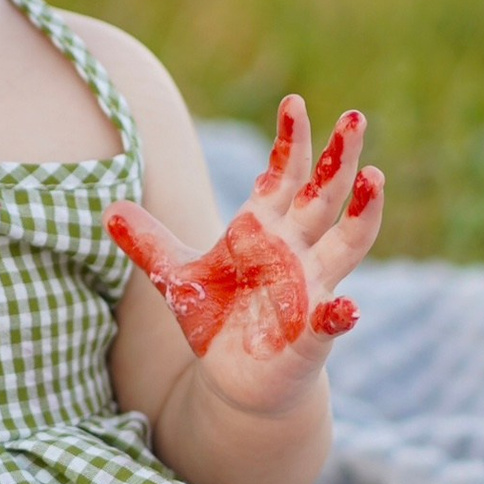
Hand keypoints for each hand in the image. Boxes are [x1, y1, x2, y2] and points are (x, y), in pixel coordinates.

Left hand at [108, 98, 381, 402]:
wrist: (237, 381)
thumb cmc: (218, 320)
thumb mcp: (176, 277)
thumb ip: (148, 243)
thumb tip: (108, 209)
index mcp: (267, 229)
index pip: (285, 175)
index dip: (291, 141)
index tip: (294, 103)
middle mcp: (297, 250)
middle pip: (326, 196)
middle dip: (340, 158)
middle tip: (355, 118)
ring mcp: (312, 289)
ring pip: (347, 244)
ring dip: (363, 213)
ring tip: (375, 178)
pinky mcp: (311, 334)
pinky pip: (330, 321)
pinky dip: (339, 314)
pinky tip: (345, 308)